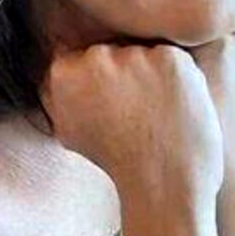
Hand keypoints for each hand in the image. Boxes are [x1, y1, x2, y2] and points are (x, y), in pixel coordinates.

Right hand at [40, 43, 223, 204]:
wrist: (163, 186)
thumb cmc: (117, 162)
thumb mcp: (69, 131)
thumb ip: (58, 95)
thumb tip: (56, 67)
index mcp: (64, 72)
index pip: (84, 57)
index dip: (102, 81)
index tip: (113, 105)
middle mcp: (96, 57)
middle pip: (115, 49)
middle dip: (128, 73)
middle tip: (138, 111)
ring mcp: (135, 56)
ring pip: (146, 52)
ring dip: (154, 74)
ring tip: (158, 113)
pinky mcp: (171, 58)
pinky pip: (174, 58)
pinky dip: (179, 79)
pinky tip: (175, 107)